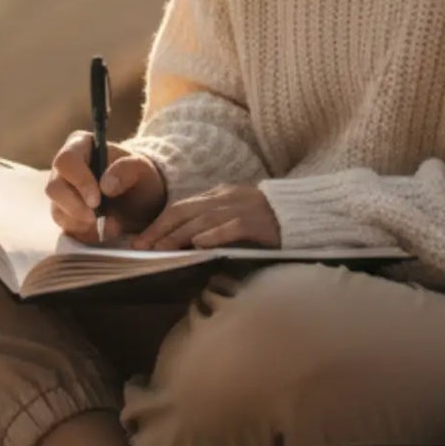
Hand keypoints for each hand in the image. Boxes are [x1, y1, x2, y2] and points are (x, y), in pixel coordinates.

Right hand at [47, 132, 166, 243]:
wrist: (142, 200)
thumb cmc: (140, 177)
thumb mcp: (143, 169)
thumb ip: (127, 170)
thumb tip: (105, 185)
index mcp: (80, 146)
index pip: (67, 161)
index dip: (79, 181)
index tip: (97, 200)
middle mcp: (64, 169)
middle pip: (54, 188)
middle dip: (76, 208)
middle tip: (98, 219)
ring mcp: (62, 193)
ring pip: (58, 211)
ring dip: (84, 224)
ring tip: (113, 225)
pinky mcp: (65, 215)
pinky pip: (66, 228)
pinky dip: (87, 234)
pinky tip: (106, 231)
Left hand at [130, 184, 281, 251]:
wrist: (304, 212)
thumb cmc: (267, 221)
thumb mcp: (234, 215)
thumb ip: (212, 223)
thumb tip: (183, 243)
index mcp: (219, 196)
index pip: (180, 207)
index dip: (158, 224)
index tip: (140, 241)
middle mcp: (226, 198)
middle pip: (185, 211)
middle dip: (160, 230)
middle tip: (141, 248)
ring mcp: (242, 208)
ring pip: (203, 220)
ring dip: (178, 235)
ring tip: (160, 249)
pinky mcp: (258, 222)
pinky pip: (233, 227)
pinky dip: (215, 234)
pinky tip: (199, 244)